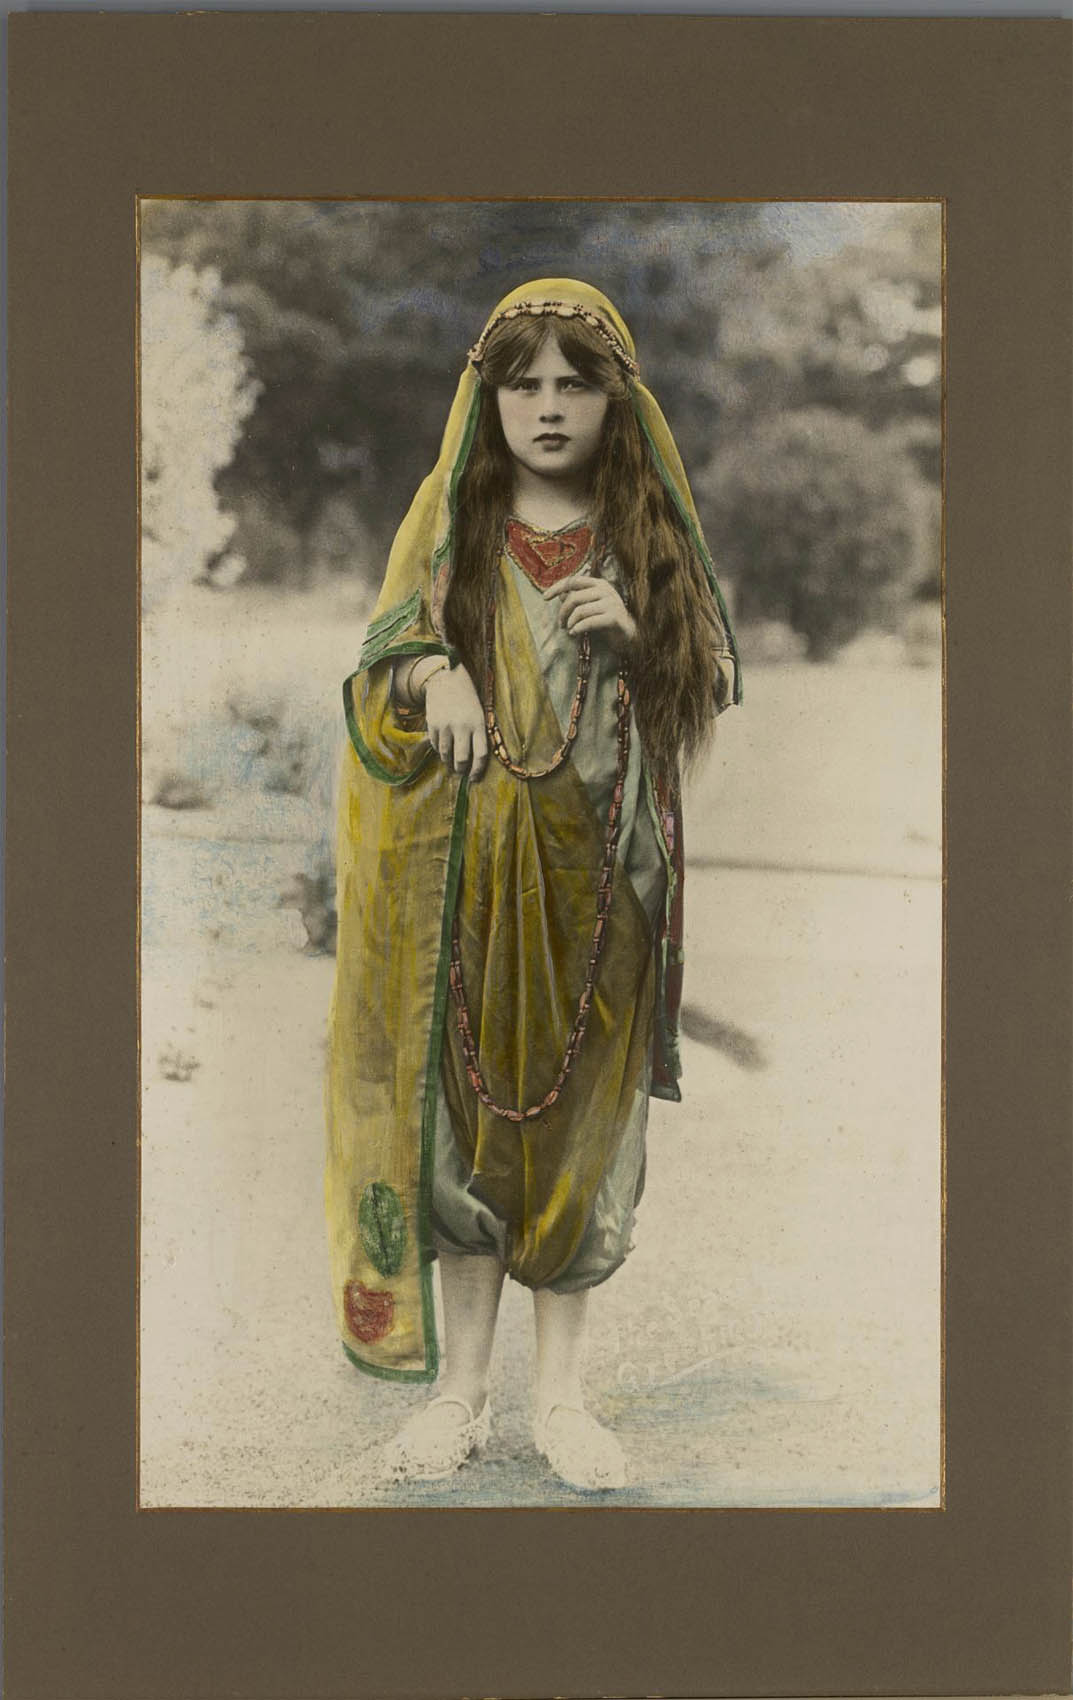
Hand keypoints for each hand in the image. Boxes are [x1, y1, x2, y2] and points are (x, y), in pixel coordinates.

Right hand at [423, 663, 488, 779]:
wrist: (446, 678)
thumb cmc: (467, 697)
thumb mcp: (479, 713)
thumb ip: (478, 734)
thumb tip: (473, 760)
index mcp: (479, 724)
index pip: (481, 754)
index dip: (477, 770)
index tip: (474, 778)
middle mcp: (462, 726)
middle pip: (462, 759)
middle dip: (461, 770)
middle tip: (461, 773)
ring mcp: (446, 726)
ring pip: (446, 754)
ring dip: (448, 762)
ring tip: (451, 764)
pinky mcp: (433, 724)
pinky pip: (435, 745)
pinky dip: (439, 750)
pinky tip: (443, 748)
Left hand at [543, 573, 636, 653]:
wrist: (629, 636)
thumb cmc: (606, 621)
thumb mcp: (590, 608)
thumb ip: (577, 599)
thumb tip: (560, 595)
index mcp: (599, 584)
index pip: (573, 581)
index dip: (557, 587)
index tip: (544, 598)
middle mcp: (606, 590)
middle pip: (574, 597)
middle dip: (562, 612)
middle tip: (560, 625)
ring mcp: (611, 603)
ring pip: (580, 610)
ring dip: (570, 622)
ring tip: (569, 630)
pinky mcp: (614, 617)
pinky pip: (589, 622)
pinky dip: (578, 628)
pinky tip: (575, 633)